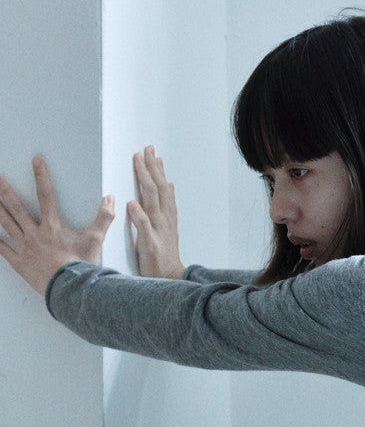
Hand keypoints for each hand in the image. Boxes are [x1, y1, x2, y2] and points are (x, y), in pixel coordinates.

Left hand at [0, 157, 114, 294]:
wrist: (70, 290)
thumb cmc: (82, 266)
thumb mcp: (95, 241)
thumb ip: (103, 218)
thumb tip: (110, 199)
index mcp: (52, 226)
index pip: (46, 195)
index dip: (41, 176)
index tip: (36, 160)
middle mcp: (35, 233)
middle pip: (16, 207)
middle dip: (5, 190)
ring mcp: (24, 247)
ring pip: (5, 223)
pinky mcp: (18, 262)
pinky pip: (1, 248)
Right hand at [128, 146, 184, 278]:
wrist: (171, 277)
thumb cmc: (155, 265)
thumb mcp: (145, 246)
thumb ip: (140, 224)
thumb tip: (132, 203)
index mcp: (156, 219)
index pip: (148, 189)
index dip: (143, 172)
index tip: (138, 156)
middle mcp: (164, 217)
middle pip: (158, 186)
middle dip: (153, 166)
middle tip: (149, 149)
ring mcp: (168, 221)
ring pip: (165, 191)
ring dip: (161, 174)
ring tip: (158, 159)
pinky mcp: (170, 227)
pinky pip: (169, 203)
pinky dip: (167, 190)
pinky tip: (167, 185)